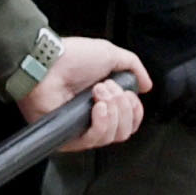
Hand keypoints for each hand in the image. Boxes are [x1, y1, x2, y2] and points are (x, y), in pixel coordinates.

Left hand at [18, 36, 149, 152]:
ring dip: (112, 111)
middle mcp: (94, 116)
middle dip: (123, 107)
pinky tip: (97, 107)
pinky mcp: (68, 137)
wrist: (48, 63)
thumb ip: (133, 67)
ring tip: (98, 92)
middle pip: (125, 130)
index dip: (135, 111)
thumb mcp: (110, 54)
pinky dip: (101, 123)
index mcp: (105, 100)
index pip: (130, 120)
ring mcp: (81, 128)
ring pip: (112, 136)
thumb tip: (146, 85)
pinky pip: (94, 140)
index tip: (130, 95)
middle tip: (108, 88)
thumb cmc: (71, 57)